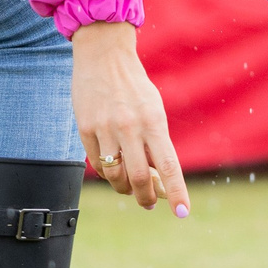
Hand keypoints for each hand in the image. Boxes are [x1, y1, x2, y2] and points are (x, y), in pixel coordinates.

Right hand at [70, 21, 189, 214]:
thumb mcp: (154, 108)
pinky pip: (97, 164)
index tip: (182, 213)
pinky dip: (108, 172)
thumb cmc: (134, 86)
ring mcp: (105, 129)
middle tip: (150, 204)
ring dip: (125, 189)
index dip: (176, 192)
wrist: (103, 55)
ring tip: (131, 187)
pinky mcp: (85, 129)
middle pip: (140, 178)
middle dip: (147, 198)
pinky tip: (113, 168)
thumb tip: (158, 178)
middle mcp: (130, 127)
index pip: (168, 165)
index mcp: (153, 121)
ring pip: (116, 176)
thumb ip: (156, 142)